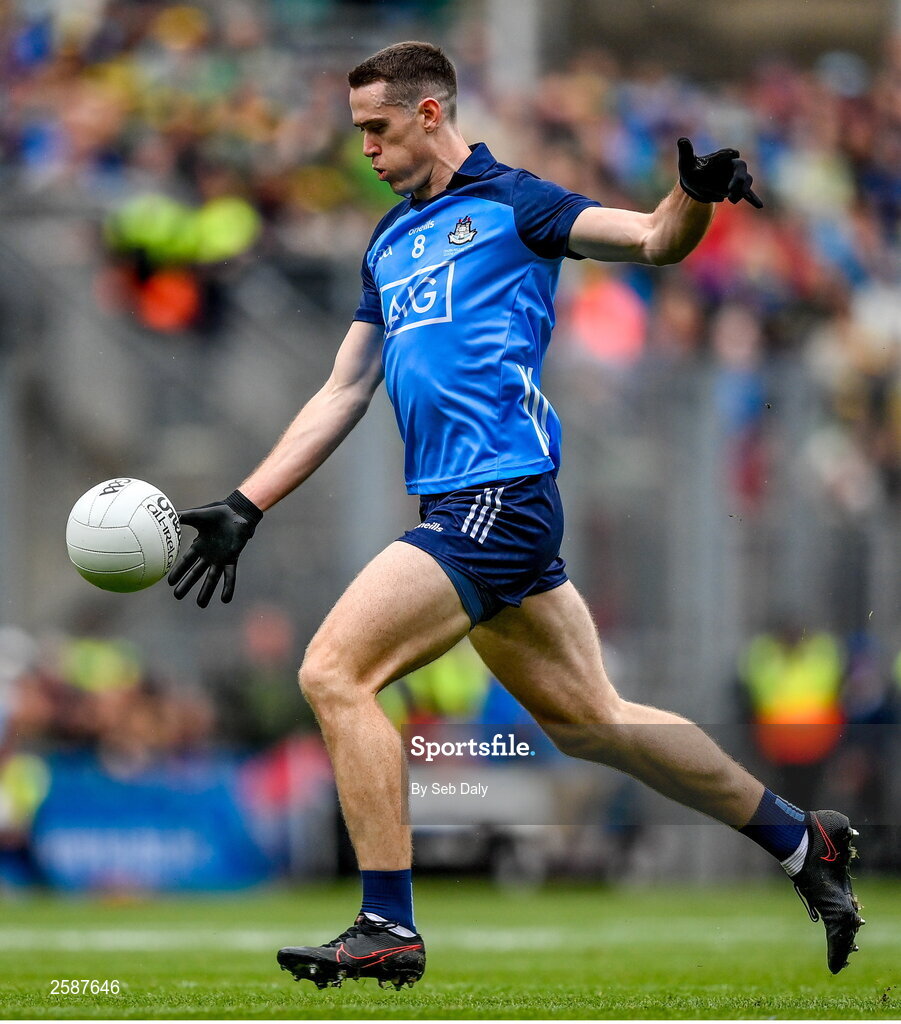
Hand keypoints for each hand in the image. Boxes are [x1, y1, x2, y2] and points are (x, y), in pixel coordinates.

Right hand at [167, 490, 262, 606]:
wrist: (237, 511)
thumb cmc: (218, 512)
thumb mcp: (196, 515)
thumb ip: (181, 516)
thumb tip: (164, 515)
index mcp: (199, 546)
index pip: (186, 561)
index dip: (178, 571)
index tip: (169, 582)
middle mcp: (208, 555)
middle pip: (196, 573)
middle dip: (187, 585)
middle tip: (177, 596)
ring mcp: (220, 558)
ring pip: (212, 578)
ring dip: (206, 591)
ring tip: (201, 605)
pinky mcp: (232, 558)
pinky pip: (230, 576)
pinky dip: (228, 587)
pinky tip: (225, 599)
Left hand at [677, 137, 762, 208]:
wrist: (694, 184)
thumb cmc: (691, 170)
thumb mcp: (687, 162)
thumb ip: (686, 152)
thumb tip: (681, 140)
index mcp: (722, 157)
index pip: (729, 154)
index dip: (729, 156)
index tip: (732, 155)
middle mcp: (731, 166)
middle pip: (741, 168)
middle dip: (739, 178)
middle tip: (730, 190)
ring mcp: (734, 178)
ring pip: (746, 181)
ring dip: (742, 190)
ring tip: (731, 200)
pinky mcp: (735, 189)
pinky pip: (747, 193)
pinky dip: (753, 198)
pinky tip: (759, 205)